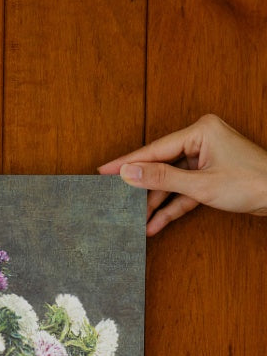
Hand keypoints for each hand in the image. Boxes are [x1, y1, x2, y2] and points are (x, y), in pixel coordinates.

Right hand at [98, 113, 266, 235]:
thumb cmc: (251, 183)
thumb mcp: (201, 184)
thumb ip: (162, 178)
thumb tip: (129, 172)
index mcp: (200, 131)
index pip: (155, 149)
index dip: (128, 163)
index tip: (103, 171)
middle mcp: (201, 141)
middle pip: (161, 165)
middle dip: (142, 188)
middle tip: (115, 199)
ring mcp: (206, 159)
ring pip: (171, 181)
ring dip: (156, 203)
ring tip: (136, 221)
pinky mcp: (210, 176)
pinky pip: (184, 191)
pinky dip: (172, 207)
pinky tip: (155, 223)